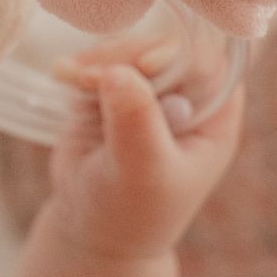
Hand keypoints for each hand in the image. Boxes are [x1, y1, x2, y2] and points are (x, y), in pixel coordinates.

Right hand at [47, 37, 244, 261]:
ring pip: (128, 49)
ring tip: (72, 81)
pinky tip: (62, 76)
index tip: (145, 65)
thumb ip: (137, 125)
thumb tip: (119, 73)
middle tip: (90, 78)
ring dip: (97, 60)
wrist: (92, 229)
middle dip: (124, 57)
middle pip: (162, 47)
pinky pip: (100, 61)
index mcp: (214, 117)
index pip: (208, 63)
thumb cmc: (132, 212)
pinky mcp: (114, 90)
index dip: (179, 54)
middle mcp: (188, 97)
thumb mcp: (142, 173)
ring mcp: (149, 91)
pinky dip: (81, 66)